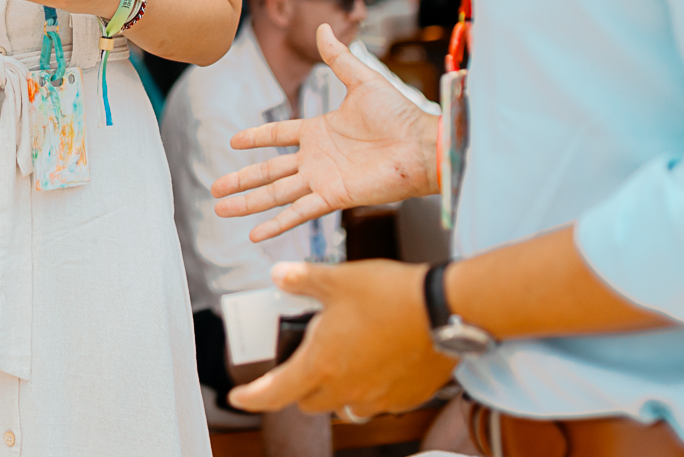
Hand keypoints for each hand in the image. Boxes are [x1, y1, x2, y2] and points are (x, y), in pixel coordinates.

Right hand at [212, 24, 438, 241]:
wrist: (421, 145)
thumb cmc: (399, 114)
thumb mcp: (362, 80)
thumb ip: (338, 58)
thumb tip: (324, 26)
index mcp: (319, 130)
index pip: (278, 135)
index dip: (256, 138)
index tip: (233, 141)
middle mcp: (316, 158)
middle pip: (268, 170)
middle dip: (240, 179)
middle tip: (215, 187)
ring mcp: (322, 179)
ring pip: (275, 193)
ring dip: (248, 202)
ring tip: (220, 209)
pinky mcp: (333, 197)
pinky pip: (299, 212)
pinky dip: (277, 224)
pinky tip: (255, 235)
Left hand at [228, 259, 454, 417]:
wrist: (444, 309)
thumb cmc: (389, 294)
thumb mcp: (337, 279)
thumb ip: (302, 280)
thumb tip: (279, 276)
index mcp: (322, 364)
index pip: (274, 392)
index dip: (251, 398)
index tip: (239, 398)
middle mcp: (346, 389)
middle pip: (309, 402)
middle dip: (300, 386)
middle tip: (306, 360)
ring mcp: (377, 398)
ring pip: (344, 407)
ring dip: (336, 391)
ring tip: (343, 363)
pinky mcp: (404, 398)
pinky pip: (378, 404)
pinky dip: (371, 389)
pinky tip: (378, 363)